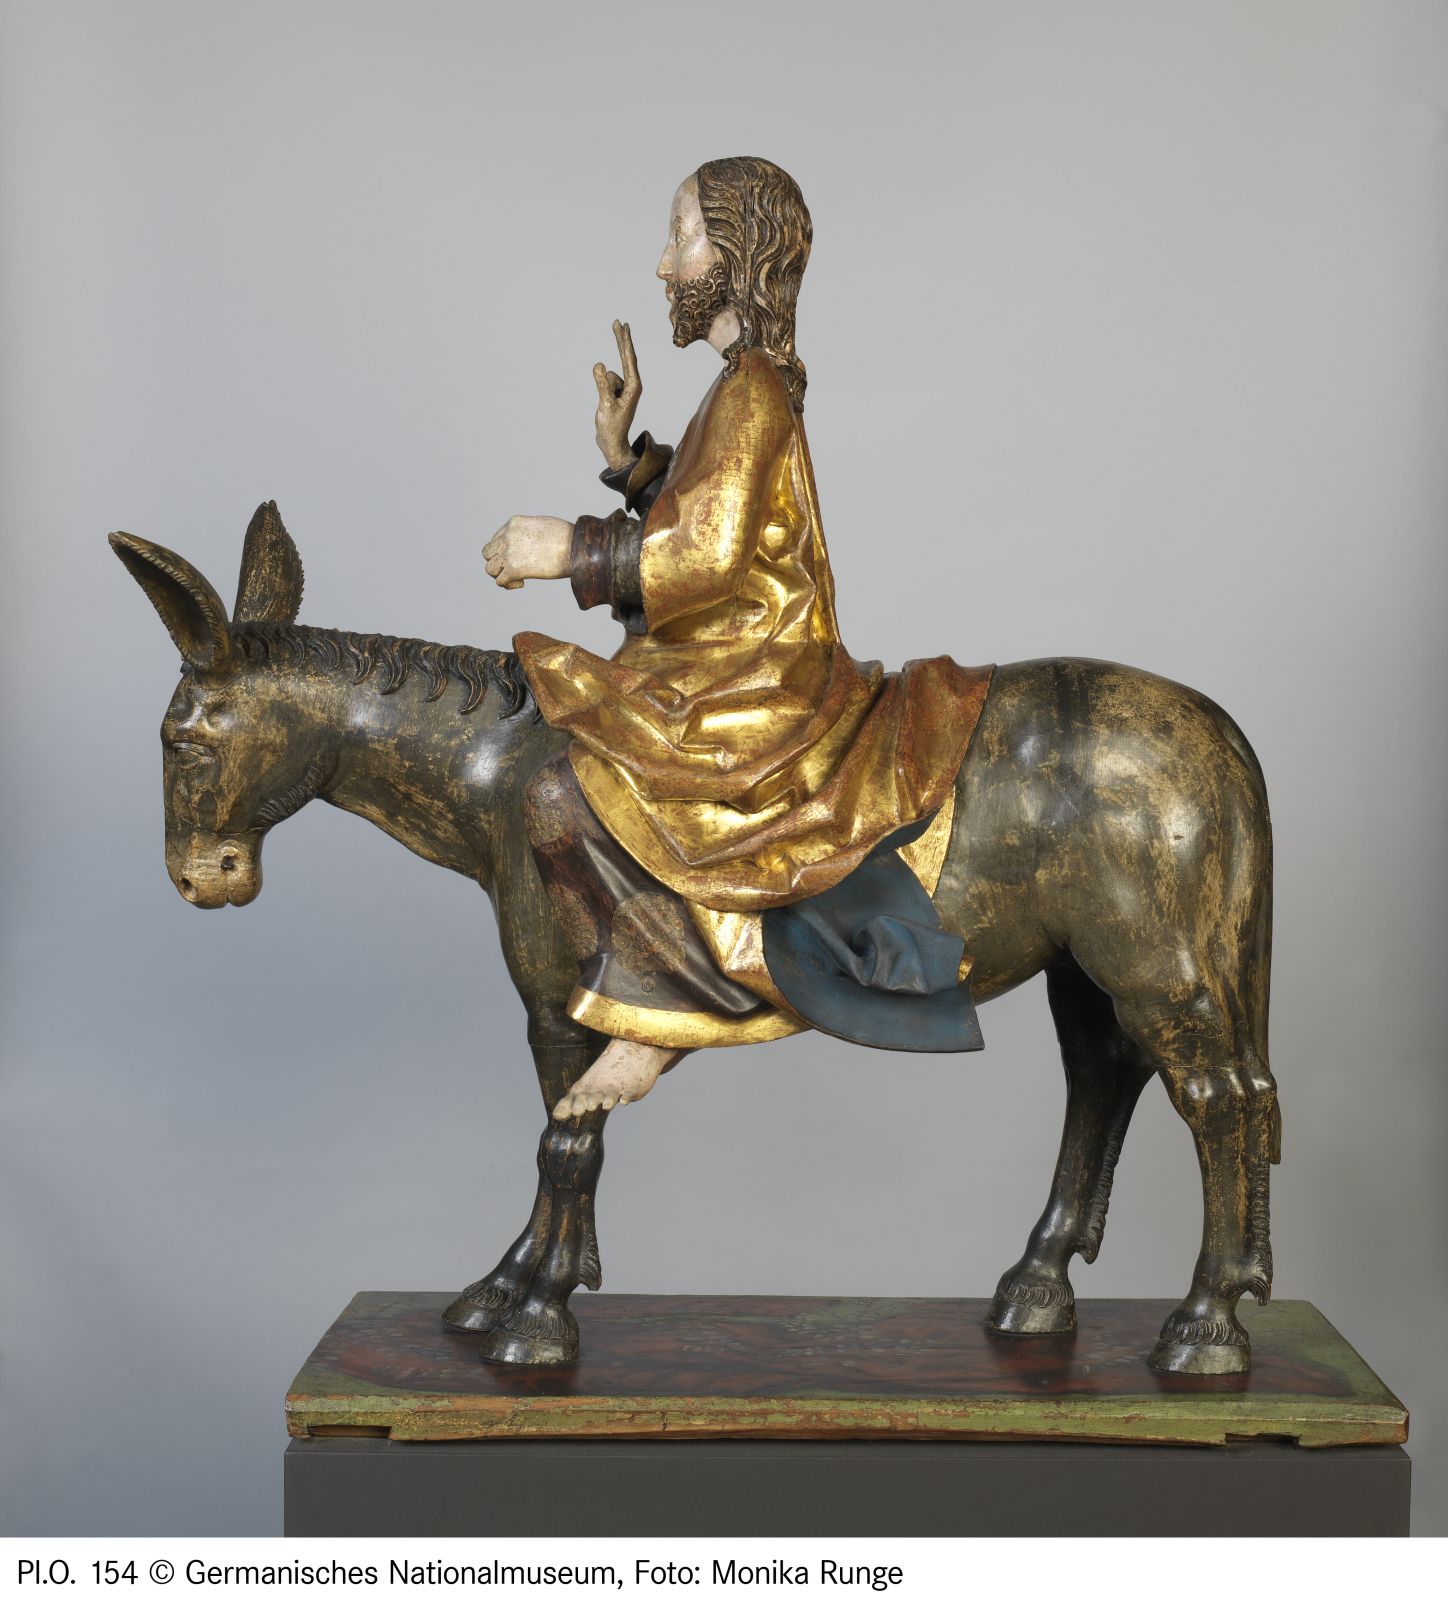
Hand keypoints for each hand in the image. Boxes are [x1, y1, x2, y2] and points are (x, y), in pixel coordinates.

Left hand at [483, 516, 572, 588]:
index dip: (505, 550)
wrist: (576, 547)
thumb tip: (533, 545)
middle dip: (498, 561)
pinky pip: (500, 581)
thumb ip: (531, 532)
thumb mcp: (544, 526)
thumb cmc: (568, 537)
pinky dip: (508, 584)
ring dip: (500, 574)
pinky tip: (521, 582)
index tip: (518, 556)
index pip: (497, 538)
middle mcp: (507, 536)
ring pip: (490, 568)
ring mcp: (509, 553)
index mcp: (514, 523)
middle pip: (488, 552)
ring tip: (515, 577)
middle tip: (512, 568)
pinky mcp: (514, 569)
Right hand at [593, 319, 641, 472]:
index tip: (623, 326)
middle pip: (626, 358)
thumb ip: (602, 385)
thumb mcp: (605, 406)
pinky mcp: (617, 392)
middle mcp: (632, 385)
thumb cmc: (611, 428)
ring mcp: (625, 388)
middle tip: (618, 322)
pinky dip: (603, 389)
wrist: (612, 443)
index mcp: (634, 387)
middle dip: (621, 341)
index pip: (629, 359)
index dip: (625, 341)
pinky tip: (607, 407)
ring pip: (609, 376)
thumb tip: (600, 364)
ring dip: (604, 387)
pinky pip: (605, 382)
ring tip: (609, 407)